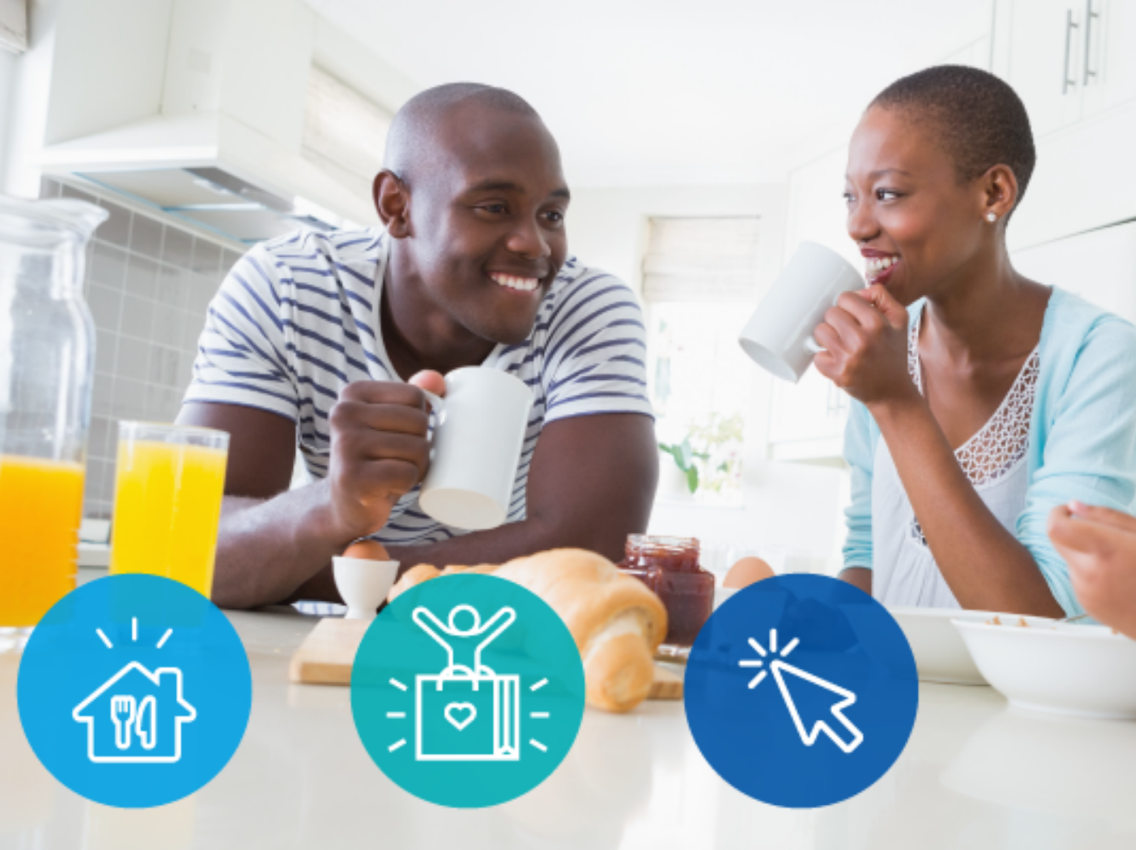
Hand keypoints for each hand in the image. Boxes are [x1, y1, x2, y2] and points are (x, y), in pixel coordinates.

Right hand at [325, 370, 445, 540]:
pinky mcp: (352, 476)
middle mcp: (343, 414)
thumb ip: (413, 395)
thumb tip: (436, 378)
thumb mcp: (392, 423)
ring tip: (391, 474)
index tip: (397, 436)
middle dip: (420, 447)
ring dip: (415, 467)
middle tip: (396, 461)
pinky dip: (406, 484)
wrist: (344, 505)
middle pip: (419, 422)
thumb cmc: (377, 459)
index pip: (415, 396)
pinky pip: (407, 474)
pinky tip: (386, 488)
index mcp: (353, 393)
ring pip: (417, 449)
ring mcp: (344, 445)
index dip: (419, 421)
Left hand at [812, 285, 916, 407]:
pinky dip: (824, 357)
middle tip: (847, 331)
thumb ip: (881, 296)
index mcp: (877, 323)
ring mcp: (848, 358)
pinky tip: (838, 359)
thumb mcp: (899, 319)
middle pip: (830, 313)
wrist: (892, 391)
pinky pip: (816, 355)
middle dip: (837, 320)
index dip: (847, 305)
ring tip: (841, 344)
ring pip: (820, 332)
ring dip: (827, 337)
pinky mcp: (837, 373)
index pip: (845, 298)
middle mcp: (862, 340)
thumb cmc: (893, 352)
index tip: (853, 315)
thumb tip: (857, 292)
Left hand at [1048, 501, 1135, 638]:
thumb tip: (1073, 505)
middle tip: (1098, 532)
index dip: (1057, 514)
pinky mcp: (1086, 605)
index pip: (1056, 528)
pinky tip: (1118, 579)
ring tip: (1120, 562)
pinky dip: (1090, 572)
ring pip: (1070, 559)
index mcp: (1106, 550)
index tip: (1068, 511)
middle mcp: (1090, 572)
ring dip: (1085, 554)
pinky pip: (1077, 579)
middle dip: (1070, 530)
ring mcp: (1085, 592)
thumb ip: (1107, 517)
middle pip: (1057, 541)